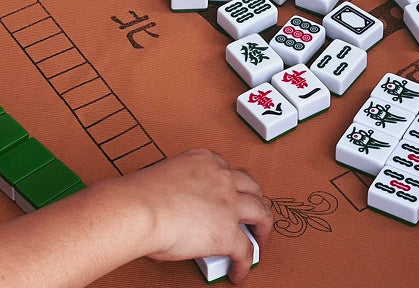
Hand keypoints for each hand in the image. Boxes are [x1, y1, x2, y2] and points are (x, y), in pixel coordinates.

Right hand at [120, 149, 271, 283]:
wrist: (142, 209)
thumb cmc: (142, 196)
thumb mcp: (164, 177)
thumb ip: (176, 186)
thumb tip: (169, 204)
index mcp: (204, 160)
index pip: (227, 169)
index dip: (233, 183)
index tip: (232, 192)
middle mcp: (221, 178)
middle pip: (252, 186)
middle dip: (256, 199)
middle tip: (254, 212)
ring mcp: (229, 204)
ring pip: (261, 212)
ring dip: (263, 227)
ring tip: (260, 239)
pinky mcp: (228, 232)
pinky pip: (245, 250)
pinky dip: (245, 263)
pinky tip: (240, 271)